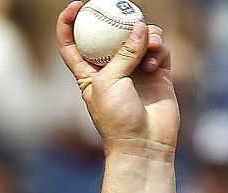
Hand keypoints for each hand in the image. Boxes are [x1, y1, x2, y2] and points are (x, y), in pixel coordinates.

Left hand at [56, 1, 178, 156]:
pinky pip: (159, 49)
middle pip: (111, 34)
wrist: (144, 143)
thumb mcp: (109, 83)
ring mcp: (135, 69)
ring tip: (150, 46)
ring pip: (140, 37)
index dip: (68, 24)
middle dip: (119, 21)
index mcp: (87, 73)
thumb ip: (123, 54)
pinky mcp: (158, 72)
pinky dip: (158, 50)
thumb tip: (140, 27)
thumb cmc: (117, 118)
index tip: (76, 5)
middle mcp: (111, 69)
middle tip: (127, 11)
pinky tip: (154, 65)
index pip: (71, 44)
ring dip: (147, 35)